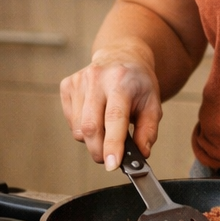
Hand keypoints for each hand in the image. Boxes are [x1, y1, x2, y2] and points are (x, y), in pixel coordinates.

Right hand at [59, 47, 162, 169]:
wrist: (121, 55)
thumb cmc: (138, 83)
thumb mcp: (153, 105)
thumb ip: (148, 131)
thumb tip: (140, 154)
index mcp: (120, 81)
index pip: (114, 118)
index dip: (113, 144)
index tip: (112, 164)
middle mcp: (96, 78)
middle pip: (90, 127)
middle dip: (99, 151)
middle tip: (110, 158)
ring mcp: (78, 80)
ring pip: (77, 128)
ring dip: (92, 140)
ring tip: (106, 128)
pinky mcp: (67, 85)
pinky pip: (70, 121)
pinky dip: (82, 128)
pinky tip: (95, 115)